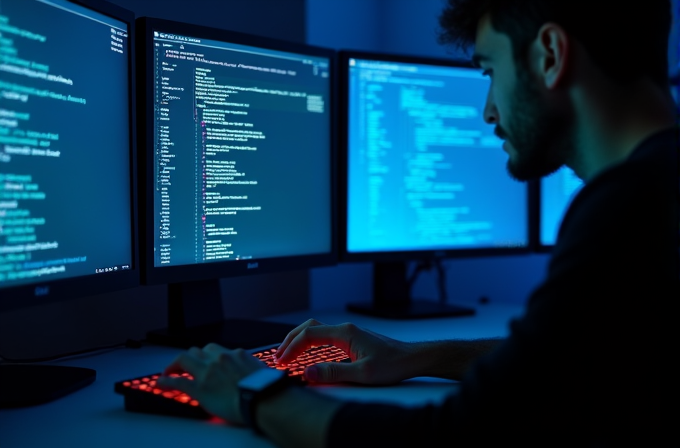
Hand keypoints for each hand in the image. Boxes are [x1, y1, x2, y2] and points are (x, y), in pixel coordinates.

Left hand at [156, 343, 266, 423]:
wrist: (262, 399)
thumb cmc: (265, 388)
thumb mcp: (260, 371)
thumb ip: (250, 368)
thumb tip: (252, 373)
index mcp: (235, 355)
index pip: (217, 350)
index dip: (207, 356)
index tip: (205, 360)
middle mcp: (220, 358)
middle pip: (199, 350)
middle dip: (192, 357)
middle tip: (186, 365)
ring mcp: (207, 371)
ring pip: (185, 358)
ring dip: (176, 364)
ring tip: (170, 370)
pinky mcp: (199, 387)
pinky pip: (177, 380)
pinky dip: (167, 380)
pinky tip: (161, 383)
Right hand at [275, 319, 414, 384]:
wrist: (410, 358)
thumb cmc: (392, 364)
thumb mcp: (362, 373)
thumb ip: (333, 373)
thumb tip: (308, 372)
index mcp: (345, 332)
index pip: (309, 334)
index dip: (292, 348)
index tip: (283, 361)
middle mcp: (345, 329)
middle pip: (309, 327)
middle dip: (291, 339)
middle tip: (278, 355)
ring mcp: (348, 332)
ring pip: (316, 329)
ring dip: (300, 339)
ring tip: (288, 352)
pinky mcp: (351, 339)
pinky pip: (325, 336)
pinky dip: (311, 342)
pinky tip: (308, 353)